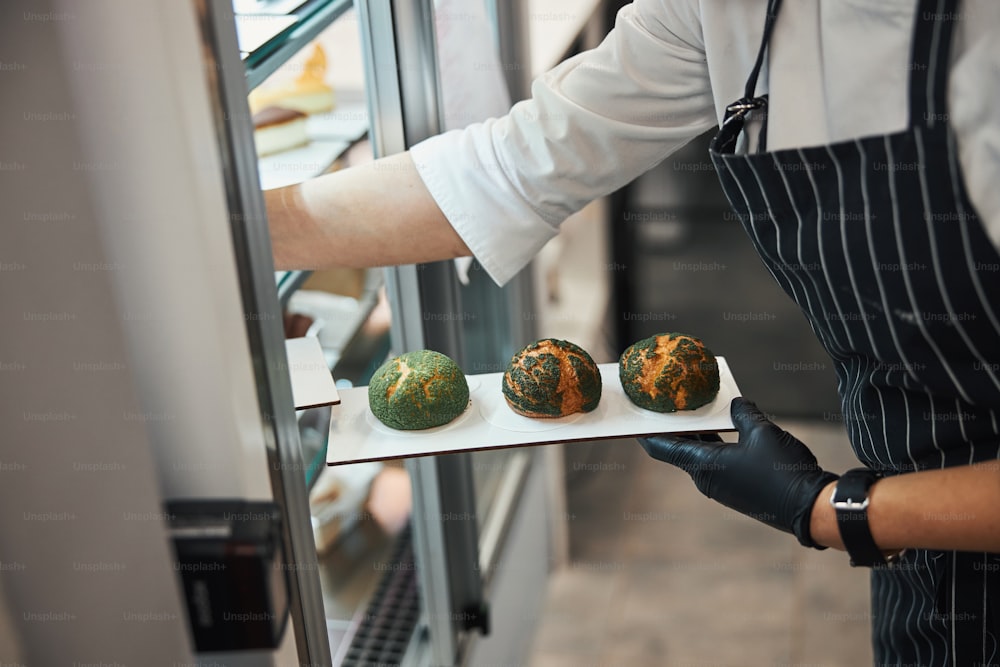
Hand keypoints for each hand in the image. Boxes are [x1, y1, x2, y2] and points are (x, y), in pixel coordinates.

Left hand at [638, 397, 838, 547]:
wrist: (810, 509)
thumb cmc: (781, 470)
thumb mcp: (762, 432)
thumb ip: (744, 414)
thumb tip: (737, 404)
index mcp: (703, 465)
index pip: (662, 447)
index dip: (646, 432)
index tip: (635, 418)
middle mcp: (706, 478)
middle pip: (681, 448)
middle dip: (676, 426)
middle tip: (671, 403)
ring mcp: (722, 486)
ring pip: (702, 454)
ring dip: (700, 433)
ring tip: (699, 409)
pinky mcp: (738, 489)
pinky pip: (719, 462)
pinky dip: (718, 444)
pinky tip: (728, 427)